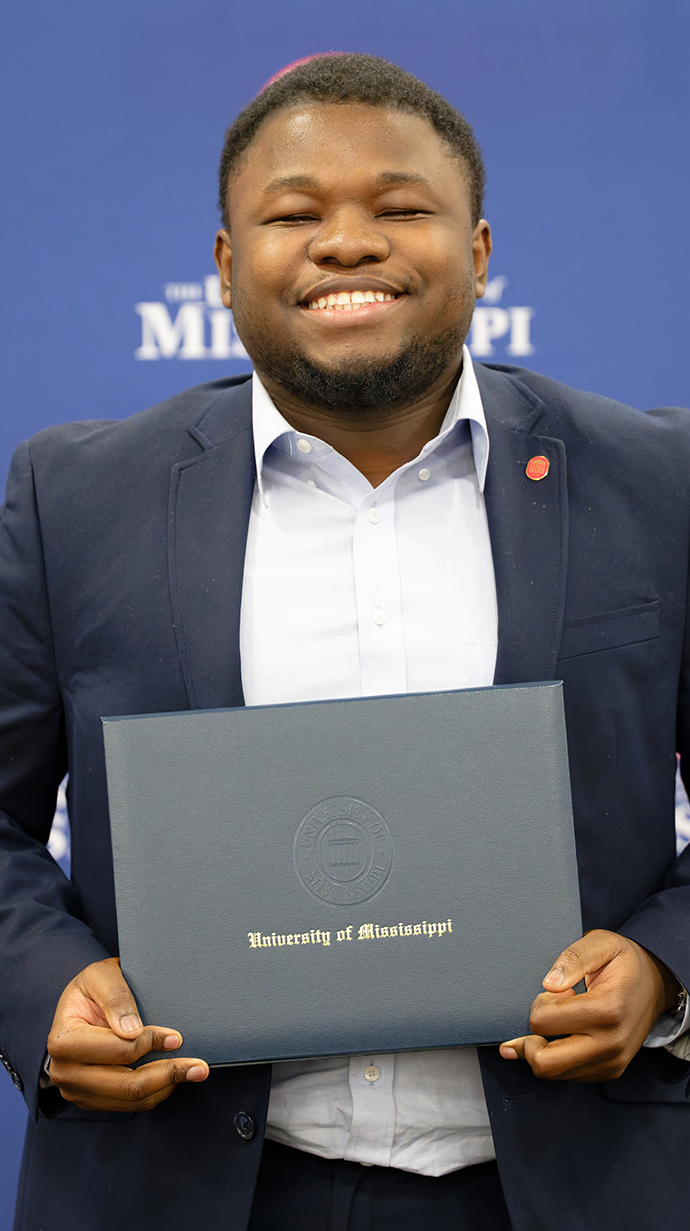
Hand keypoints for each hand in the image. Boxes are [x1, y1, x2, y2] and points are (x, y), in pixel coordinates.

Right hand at [47, 957, 208, 1110]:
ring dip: (167, 1087)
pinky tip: (171, 1077)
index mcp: (63, 1040)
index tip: (176, 1037)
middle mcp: (64, 1072)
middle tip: (199, 1066)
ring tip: (193, 1071)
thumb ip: (116, 998)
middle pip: (126, 1085)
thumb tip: (131, 1030)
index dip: (151, 1044)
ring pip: (131, 1100)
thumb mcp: (101, 976)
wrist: (82, 1004)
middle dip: (167, 1074)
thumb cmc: (92, 987)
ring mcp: (77, 1090)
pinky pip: (129, 1106)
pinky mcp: (92, 1099)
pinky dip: (155, 1093)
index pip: (117, 1051)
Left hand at [499, 929, 680, 1081]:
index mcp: (607, 1010)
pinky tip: (567, 1035)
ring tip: (560, 1023)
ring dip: (543, 1049)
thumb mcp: (602, 943)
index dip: (539, 1003)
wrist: (656, 984)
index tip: (557, 992)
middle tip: (545, 1015)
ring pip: (553, 1073)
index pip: (543, 1022)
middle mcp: (610, 1044)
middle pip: (545, 1063)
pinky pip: (568, 1076)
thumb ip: (573, 958)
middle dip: (530, 1040)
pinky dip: (557, 1058)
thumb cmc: (625, 962)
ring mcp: (611, 1062)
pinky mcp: (610, 1072)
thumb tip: (549, 984)